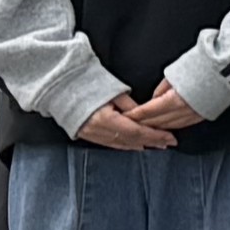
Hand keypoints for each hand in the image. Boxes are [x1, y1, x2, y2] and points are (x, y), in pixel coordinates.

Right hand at [74, 84, 193, 151]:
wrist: (60, 87)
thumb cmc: (86, 84)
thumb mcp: (114, 92)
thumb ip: (130, 106)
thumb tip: (144, 114)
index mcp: (106, 119)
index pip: (136, 131)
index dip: (154, 135)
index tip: (169, 137)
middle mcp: (98, 130)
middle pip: (131, 140)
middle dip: (151, 141)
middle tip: (168, 142)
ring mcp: (91, 134)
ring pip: (121, 144)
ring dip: (139, 145)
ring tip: (156, 145)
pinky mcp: (86, 135)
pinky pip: (110, 143)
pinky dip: (124, 145)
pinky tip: (135, 145)